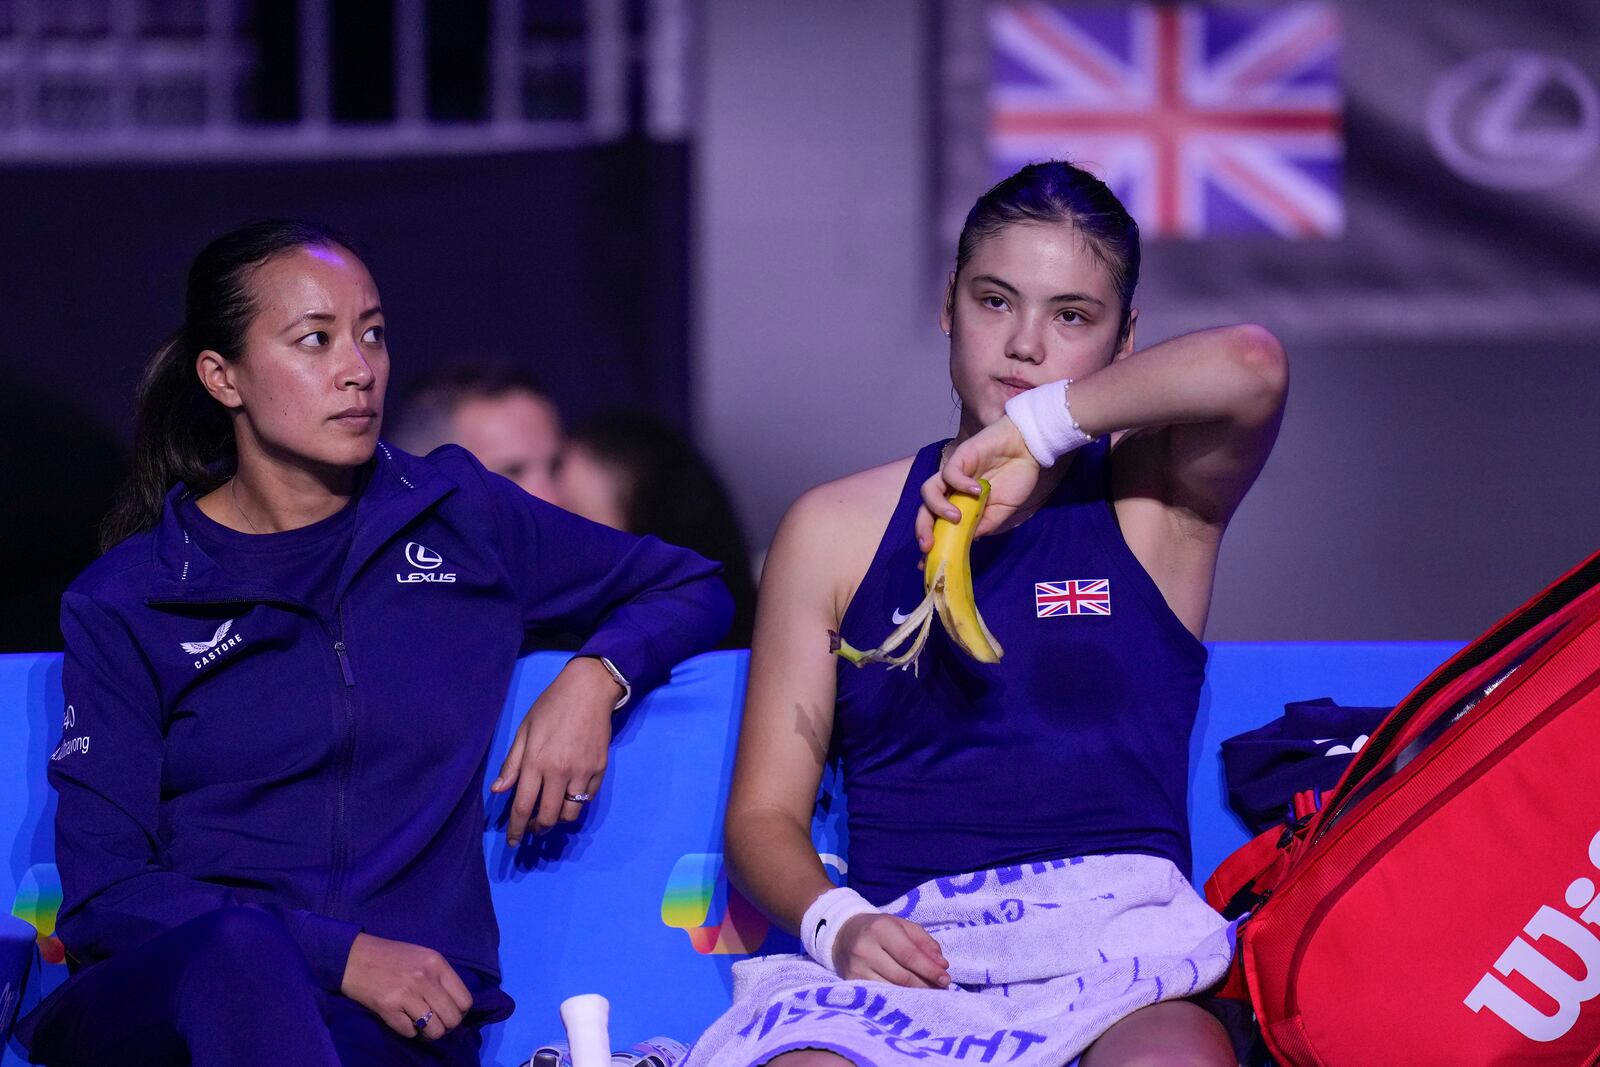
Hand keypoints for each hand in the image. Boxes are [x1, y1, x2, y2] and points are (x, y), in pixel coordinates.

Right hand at [340, 932, 473, 1040]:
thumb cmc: (391, 956)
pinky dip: (408, 1031)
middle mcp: (425, 978)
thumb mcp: (423, 956)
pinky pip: (410, 1032)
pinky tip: (402, 1019)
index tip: (449, 1013)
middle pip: (452, 1019)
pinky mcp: (388, 1008)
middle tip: (434, 1022)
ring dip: (428, 1032)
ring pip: (434, 1030)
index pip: (465, 1000)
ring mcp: (407, 994)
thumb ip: (441, 977)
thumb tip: (456, 1005)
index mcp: (437, 964)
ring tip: (420, 1024)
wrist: (354, 957)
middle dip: (445, 1026)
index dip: (459, 1013)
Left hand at [490, 657, 621, 843]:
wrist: (589, 690)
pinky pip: (587, 799)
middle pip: (549, 817)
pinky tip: (569, 796)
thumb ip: (511, 763)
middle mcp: (559, 772)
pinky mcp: (600, 770)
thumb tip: (498, 790)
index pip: (523, 807)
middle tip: (533, 827)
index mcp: (536, 762)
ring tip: (552, 813)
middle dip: (538, 828)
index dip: (517, 829)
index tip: (513, 842)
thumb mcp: (524, 730)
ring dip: (559, 820)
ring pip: (571, 814)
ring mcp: (583, 772)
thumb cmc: (550, 706)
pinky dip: (577, 804)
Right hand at [832, 913, 950, 988]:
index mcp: (880, 929)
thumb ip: (924, 942)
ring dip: (914, 995)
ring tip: (929, 994)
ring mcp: (856, 968)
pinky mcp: (851, 983)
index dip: (929, 969)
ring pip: (892, 989)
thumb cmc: (879, 929)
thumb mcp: (902, 925)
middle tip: (941, 988)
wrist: (843, 934)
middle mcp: (865, 949)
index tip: (946, 978)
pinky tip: (909, 998)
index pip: (909, 955)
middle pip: (902, 976)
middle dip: (925, 984)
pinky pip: (880, 996)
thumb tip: (942, 965)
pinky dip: (898, 999)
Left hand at [915, 415, 1042, 549]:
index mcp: (959, 506)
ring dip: (938, 508)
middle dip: (922, 529)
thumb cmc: (1015, 479)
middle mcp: (950, 491)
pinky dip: (960, 484)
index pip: (935, 525)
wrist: (1028, 449)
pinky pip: (950, 473)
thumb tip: (965, 543)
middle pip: (924, 510)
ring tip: (956, 518)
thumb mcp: (1002, 512)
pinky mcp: (960, 457)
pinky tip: (978, 491)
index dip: (929, 542)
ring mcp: (953, 474)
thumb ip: (983, 526)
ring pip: (928, 491)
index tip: (925, 563)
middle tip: (929, 546)